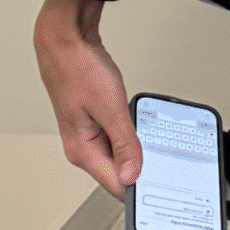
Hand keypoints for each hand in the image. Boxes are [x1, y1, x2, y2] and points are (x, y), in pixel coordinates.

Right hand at [33, 0, 140, 200]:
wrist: (64, 41)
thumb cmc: (79, 68)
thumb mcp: (111, 108)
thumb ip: (124, 144)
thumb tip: (132, 175)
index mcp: (82, 150)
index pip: (115, 185)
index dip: (139, 189)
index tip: (160, 187)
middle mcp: (81, 147)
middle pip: (117, 172)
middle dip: (141, 170)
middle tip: (165, 166)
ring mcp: (86, 134)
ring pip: (117, 155)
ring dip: (136, 151)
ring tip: (153, 143)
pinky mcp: (92, 121)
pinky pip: (115, 138)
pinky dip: (129, 135)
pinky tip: (139, 126)